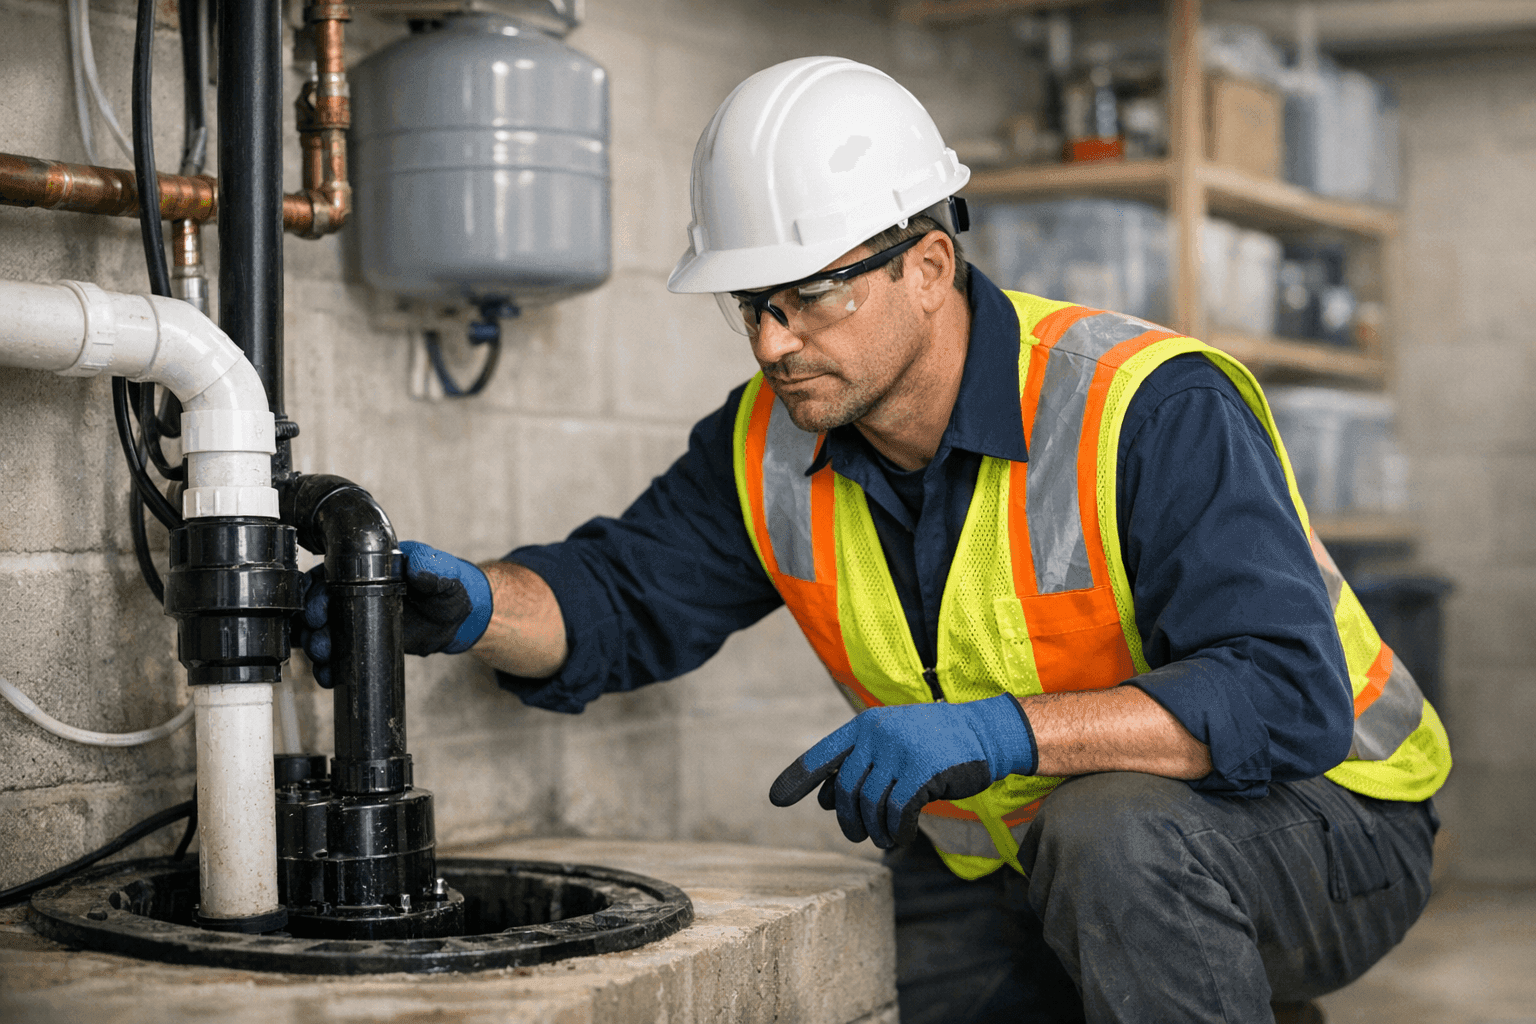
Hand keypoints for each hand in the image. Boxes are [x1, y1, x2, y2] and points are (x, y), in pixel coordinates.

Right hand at [292, 540, 493, 687]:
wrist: (454, 623)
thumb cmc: (448, 591)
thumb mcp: (446, 576)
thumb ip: (433, 569)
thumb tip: (417, 566)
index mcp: (368, 569)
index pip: (331, 574)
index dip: (317, 591)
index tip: (319, 610)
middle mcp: (354, 592)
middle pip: (317, 604)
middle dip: (311, 623)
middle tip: (320, 638)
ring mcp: (354, 618)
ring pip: (320, 630)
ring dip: (314, 644)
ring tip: (323, 658)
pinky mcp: (359, 642)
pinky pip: (335, 654)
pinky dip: (326, 667)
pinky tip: (327, 676)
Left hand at [769, 695, 1036, 847]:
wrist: (985, 733)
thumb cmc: (934, 743)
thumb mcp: (892, 745)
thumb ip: (861, 766)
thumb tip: (827, 801)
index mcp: (865, 725)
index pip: (822, 755)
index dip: (797, 777)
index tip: (776, 799)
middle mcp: (877, 735)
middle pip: (847, 791)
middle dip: (849, 820)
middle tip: (857, 836)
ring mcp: (900, 751)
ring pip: (871, 805)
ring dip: (874, 830)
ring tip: (882, 837)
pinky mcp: (923, 772)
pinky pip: (898, 813)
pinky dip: (897, 831)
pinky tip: (901, 837)